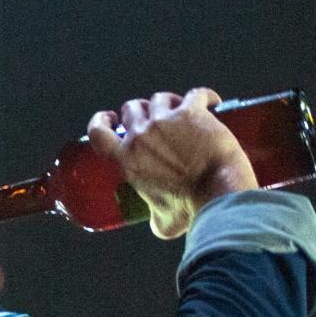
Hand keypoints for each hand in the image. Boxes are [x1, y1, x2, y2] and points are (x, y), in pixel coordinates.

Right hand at [87, 89, 257, 239]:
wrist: (217, 194)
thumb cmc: (189, 210)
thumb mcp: (162, 222)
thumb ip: (154, 215)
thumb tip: (158, 220)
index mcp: (127, 160)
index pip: (98, 133)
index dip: (101, 121)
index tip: (113, 119)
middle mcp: (141, 136)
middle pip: (132, 108)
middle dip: (142, 111)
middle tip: (157, 120)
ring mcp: (165, 121)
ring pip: (160, 98)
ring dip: (170, 102)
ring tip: (183, 112)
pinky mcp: (191, 112)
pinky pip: (196, 94)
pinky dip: (204, 97)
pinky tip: (213, 103)